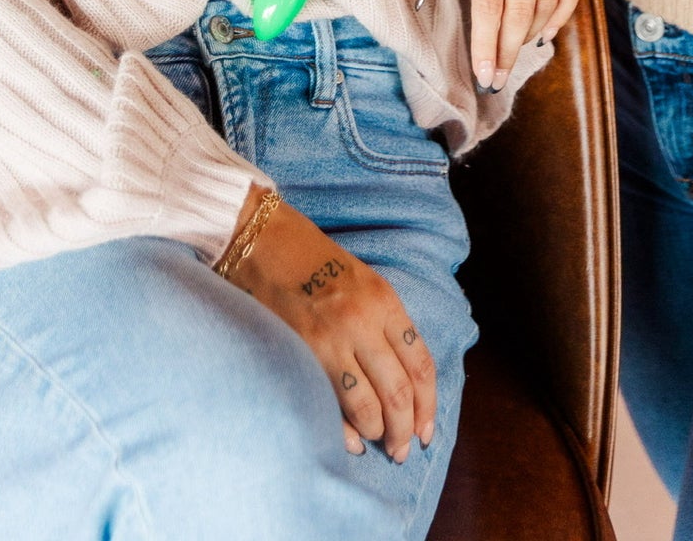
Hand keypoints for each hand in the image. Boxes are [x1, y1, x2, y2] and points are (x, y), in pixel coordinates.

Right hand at [223, 190, 435, 460]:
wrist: (264, 242)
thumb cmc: (315, 262)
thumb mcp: (364, 283)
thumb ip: (385, 326)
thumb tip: (402, 382)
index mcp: (385, 301)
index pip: (421, 364)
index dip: (428, 405)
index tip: (426, 430)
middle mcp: (364, 321)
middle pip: (399, 392)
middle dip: (404, 431)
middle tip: (401, 450)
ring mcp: (332, 339)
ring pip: (369, 406)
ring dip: (377, 433)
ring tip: (377, 443)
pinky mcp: (302, 352)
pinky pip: (332, 404)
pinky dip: (345, 431)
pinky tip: (350, 441)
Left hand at [418, 0, 588, 89]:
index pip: (490, 0)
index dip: (487, 42)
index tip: (483, 72)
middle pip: (521, 9)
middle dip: (508, 50)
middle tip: (499, 78)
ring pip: (549, 1)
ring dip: (531, 34)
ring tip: (516, 54)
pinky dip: (560, 13)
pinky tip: (545, 29)